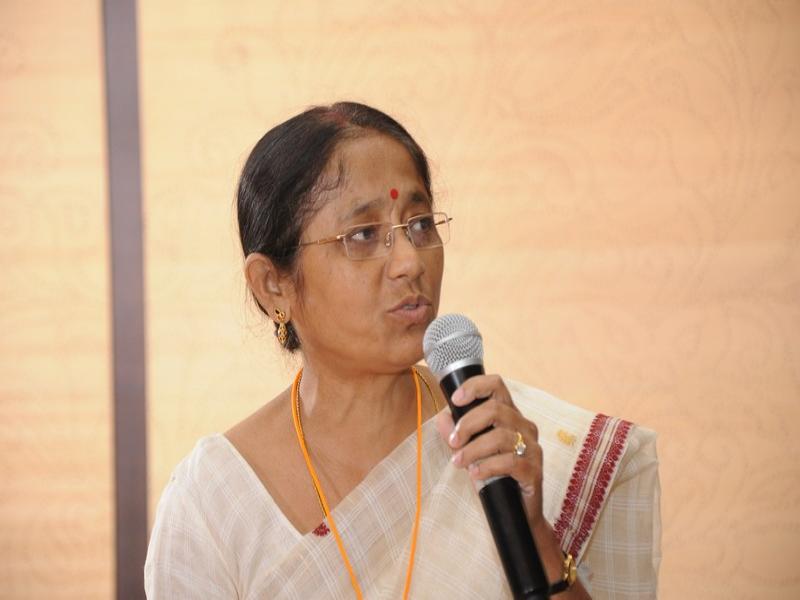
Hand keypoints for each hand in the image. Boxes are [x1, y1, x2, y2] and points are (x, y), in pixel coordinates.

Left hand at [435, 374, 544, 530]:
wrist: (518, 513)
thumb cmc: (495, 476)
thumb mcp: (471, 453)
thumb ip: (457, 435)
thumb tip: (442, 418)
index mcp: (510, 416)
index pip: (497, 385)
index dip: (475, 386)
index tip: (455, 399)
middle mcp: (524, 427)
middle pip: (495, 410)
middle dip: (467, 424)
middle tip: (452, 441)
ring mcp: (532, 448)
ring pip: (501, 437)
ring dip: (473, 450)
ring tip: (458, 462)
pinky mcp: (534, 470)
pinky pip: (510, 462)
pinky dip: (487, 466)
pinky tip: (475, 474)